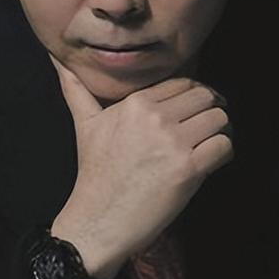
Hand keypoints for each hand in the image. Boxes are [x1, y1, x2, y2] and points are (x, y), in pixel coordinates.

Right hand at [50, 57, 232, 278]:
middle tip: (205, 129)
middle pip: (205, 97)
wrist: (99, 220)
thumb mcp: (85, 125)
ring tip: (209, 145)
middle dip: (210, 112)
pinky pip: (224, 146)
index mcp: (136, 102)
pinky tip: (212, 162)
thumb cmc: (94, 174)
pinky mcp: (188, 169)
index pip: (183, 84)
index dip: (193, 97)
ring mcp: (173, 143)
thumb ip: (75, 88)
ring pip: (219, 119)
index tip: (194, 111)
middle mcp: (156, 118)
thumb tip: (54, 58)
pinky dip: (224, 153)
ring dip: (219, 132)